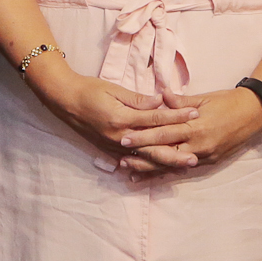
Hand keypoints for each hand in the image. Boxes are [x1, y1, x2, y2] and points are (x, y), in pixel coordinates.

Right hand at [28, 61, 198, 164]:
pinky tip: (162, 170)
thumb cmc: (90, 90)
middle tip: (196, 156)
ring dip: (166, 163)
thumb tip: (160, 102)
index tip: (195, 113)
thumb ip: (138, 99)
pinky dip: (149, 166)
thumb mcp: (114, 90)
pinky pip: (134, 161)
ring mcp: (115, 147)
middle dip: (176, 152)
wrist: (65, 100)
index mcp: (122, 119)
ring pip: (145, 158)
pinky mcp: (110, 151)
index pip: (156, 119)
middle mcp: (120, 137)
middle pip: (154, 147)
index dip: (177, 116)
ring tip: (184, 166)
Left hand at [112, 83, 261, 172]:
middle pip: (165, 152)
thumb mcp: (203, 98)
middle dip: (142, 157)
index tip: (125, 137)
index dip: (144, 136)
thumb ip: (180, 101)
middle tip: (120, 160)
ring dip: (151, 170)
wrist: (254, 113)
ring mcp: (204, 156)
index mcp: (196, 126)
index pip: (164, 133)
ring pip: (172, 166)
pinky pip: (184, 170)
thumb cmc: (227, 101)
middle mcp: (199, 145)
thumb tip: (160, 95)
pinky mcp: (209, 163)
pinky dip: (167, 174)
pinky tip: (152, 178)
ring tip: (130, 173)